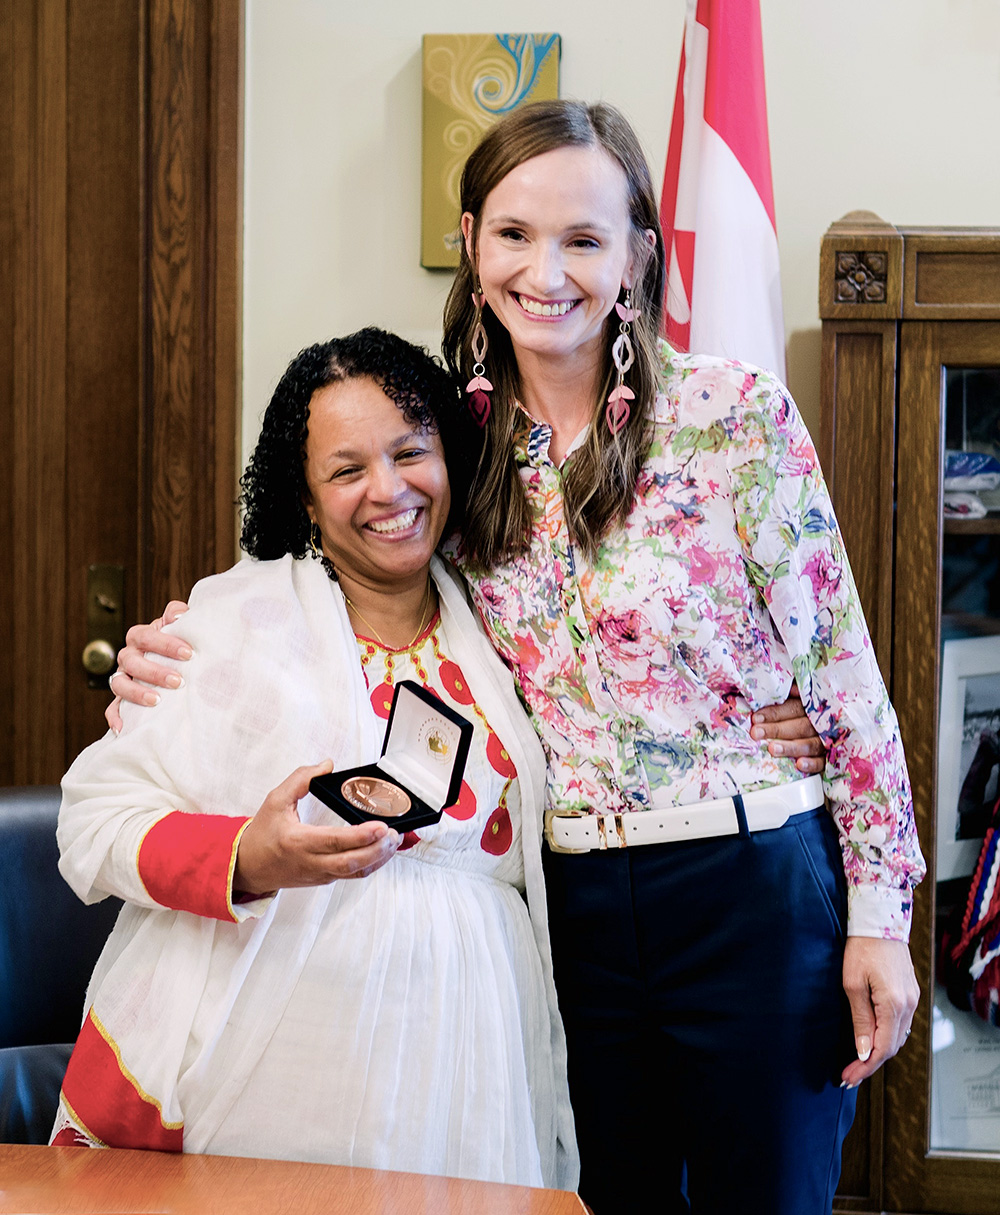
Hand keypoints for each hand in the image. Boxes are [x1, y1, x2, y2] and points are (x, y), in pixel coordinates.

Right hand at [105, 600, 191, 731]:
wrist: (176, 663)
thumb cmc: (179, 644)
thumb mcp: (180, 627)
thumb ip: (179, 615)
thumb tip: (180, 614)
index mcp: (140, 637)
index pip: (147, 636)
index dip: (166, 644)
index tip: (189, 654)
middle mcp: (128, 656)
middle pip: (132, 661)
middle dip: (155, 671)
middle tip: (178, 681)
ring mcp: (123, 677)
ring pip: (119, 684)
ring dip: (136, 692)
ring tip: (156, 701)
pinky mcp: (122, 698)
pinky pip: (113, 708)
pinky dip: (115, 717)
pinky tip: (123, 728)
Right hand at [234, 761, 400, 894]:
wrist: (248, 866)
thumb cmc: (262, 834)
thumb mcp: (276, 800)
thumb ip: (301, 779)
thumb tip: (326, 766)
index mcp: (298, 841)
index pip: (335, 841)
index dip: (361, 836)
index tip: (381, 826)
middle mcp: (310, 862)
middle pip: (350, 862)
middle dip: (377, 850)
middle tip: (394, 835)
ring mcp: (318, 873)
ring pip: (354, 872)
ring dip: (378, 859)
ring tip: (394, 842)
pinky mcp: (323, 879)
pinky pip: (350, 875)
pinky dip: (370, 865)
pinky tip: (381, 851)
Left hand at [750, 683, 824, 774]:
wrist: (843, 723)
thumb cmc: (811, 711)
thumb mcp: (803, 698)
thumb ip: (792, 693)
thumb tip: (779, 689)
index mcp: (813, 706)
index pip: (793, 708)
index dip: (774, 713)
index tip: (755, 718)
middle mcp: (821, 723)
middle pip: (799, 726)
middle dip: (776, 730)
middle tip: (756, 733)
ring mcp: (828, 741)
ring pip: (810, 744)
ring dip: (791, 747)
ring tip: (772, 749)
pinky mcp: (832, 758)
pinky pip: (824, 762)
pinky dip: (813, 764)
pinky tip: (800, 764)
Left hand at [840, 936, 918, 1087]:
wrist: (880, 920)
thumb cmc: (861, 948)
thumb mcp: (853, 984)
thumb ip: (860, 1020)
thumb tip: (864, 1052)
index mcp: (894, 1004)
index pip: (882, 1048)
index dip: (865, 1066)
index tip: (847, 1077)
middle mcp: (909, 1005)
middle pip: (892, 1046)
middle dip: (870, 1063)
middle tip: (849, 1075)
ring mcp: (913, 999)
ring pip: (898, 1036)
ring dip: (879, 1051)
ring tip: (857, 1063)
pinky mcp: (911, 993)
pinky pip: (901, 1023)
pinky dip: (887, 1036)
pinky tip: (872, 1041)